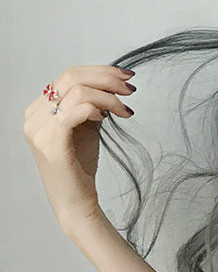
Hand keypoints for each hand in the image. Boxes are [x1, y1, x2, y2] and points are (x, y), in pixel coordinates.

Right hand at [23, 65, 136, 231]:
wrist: (76, 200)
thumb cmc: (80, 164)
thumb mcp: (85, 126)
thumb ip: (89, 103)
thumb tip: (110, 82)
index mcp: (39, 109)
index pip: (69, 75)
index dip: (101, 71)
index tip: (126, 76)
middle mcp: (34, 117)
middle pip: (72, 77)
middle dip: (107, 78)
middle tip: (130, 89)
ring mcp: (39, 130)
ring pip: (77, 92)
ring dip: (109, 96)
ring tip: (125, 110)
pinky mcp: (51, 143)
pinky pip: (75, 111)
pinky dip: (97, 108)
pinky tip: (108, 118)